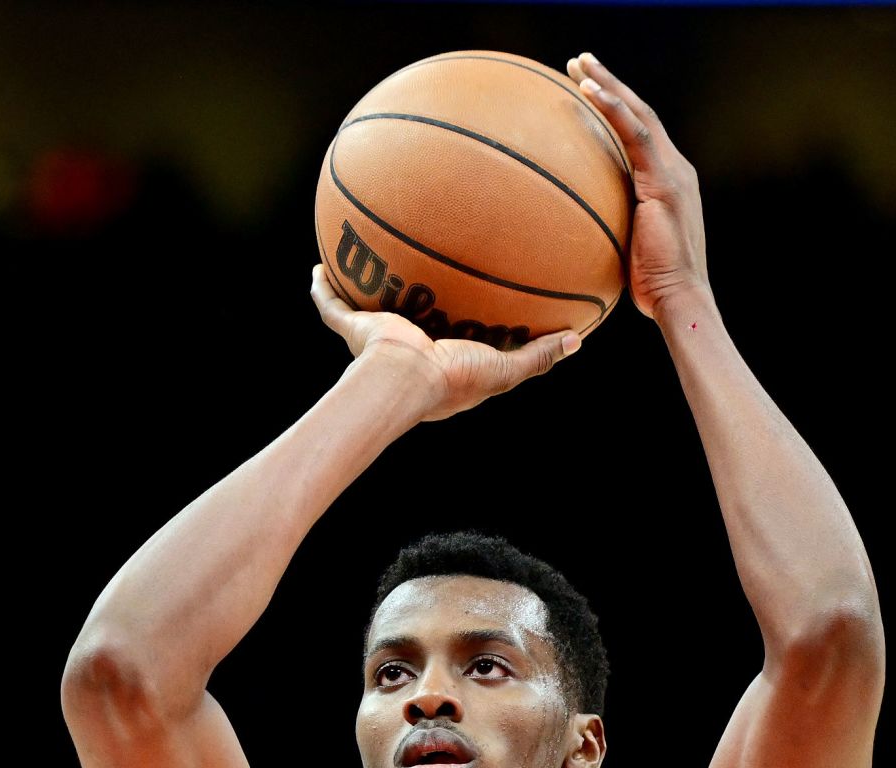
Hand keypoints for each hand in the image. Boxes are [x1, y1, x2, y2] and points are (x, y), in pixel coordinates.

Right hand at [310, 265, 579, 422]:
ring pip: (365, 311)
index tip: (467, 305)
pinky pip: (331, 305)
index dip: (455, 326)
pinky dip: (322, 287)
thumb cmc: (453, 379)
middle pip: (405, 320)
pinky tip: (319, 264)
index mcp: (438, 365)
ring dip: (362, 289)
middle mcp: (405, 351)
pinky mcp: (353, 329)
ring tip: (366, 260)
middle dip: (409, 302)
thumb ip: (538, 356)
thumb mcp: (504, 369)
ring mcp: (375, 340)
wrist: (405, 378)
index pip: (448, 342)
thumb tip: (576, 342)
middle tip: (417, 277)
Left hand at [566, 54, 710, 323]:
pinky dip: (612, 108)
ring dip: (608, 85)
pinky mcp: (665, 182)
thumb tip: (574, 234)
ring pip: (638, 114)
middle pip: (640, 114)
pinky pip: (635, 134)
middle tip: (579, 63)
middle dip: (610, 84)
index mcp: (667, 184)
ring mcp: (673, 173)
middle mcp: (675, 170)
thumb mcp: (627, 252)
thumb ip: (610, 231)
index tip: (588, 91)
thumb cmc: (652, 289)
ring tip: (579, 64)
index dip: (615, 110)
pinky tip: (588, 91)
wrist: (680, 300)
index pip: (640, 136)